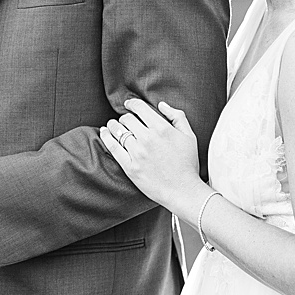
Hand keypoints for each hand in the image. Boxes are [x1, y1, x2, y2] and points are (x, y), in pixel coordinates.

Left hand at [99, 98, 207, 214]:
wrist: (183, 191)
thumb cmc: (188, 164)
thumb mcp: (189, 136)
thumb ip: (177, 116)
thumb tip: (161, 105)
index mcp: (162, 129)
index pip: (140, 108)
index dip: (132, 104)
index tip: (128, 104)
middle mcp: (148, 139)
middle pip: (127, 119)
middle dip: (126, 117)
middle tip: (125, 120)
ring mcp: (137, 153)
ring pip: (118, 131)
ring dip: (114, 125)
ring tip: (113, 125)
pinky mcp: (130, 167)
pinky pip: (113, 147)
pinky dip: (106, 137)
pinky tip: (104, 132)